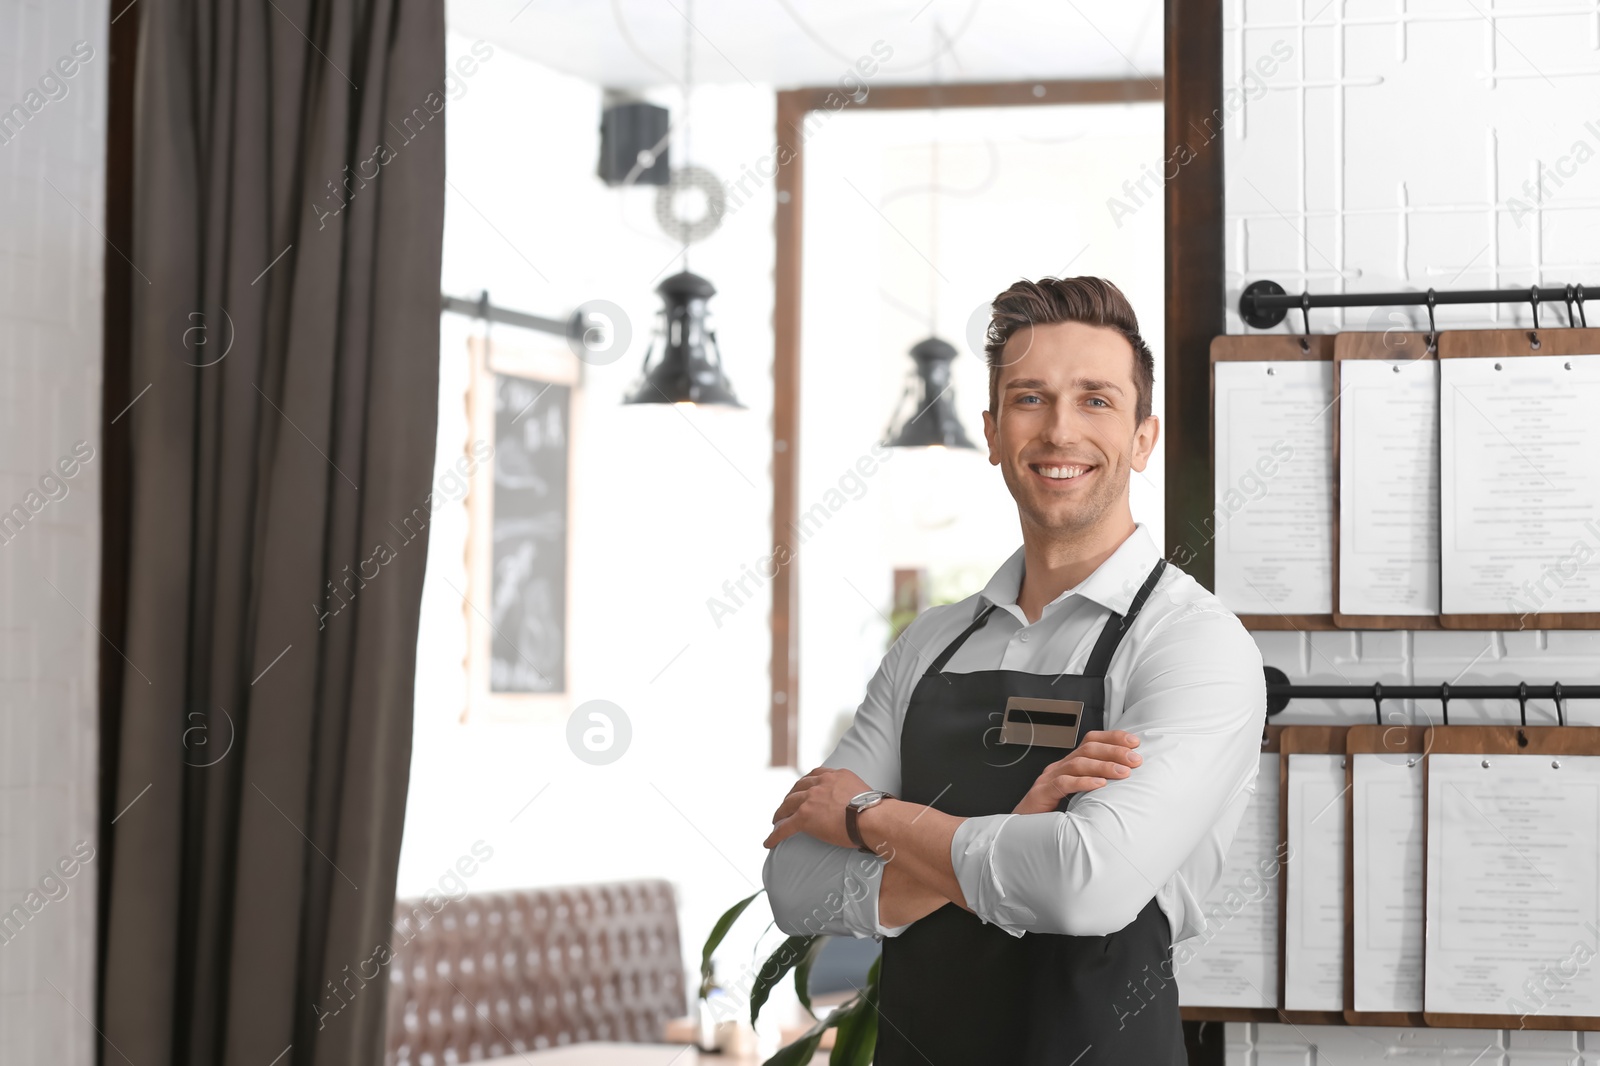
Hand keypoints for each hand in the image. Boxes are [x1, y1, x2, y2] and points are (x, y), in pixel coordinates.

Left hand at [762, 766, 871, 849]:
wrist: (872, 818)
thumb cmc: (876, 812)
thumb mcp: (865, 792)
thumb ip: (855, 794)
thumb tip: (860, 806)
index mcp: (836, 776)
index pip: (815, 775)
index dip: (806, 783)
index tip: (802, 788)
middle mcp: (821, 783)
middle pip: (798, 787)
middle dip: (790, 796)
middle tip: (787, 805)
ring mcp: (811, 799)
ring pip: (788, 804)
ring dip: (781, 812)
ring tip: (776, 820)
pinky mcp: (804, 816)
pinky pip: (785, 827)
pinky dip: (775, 835)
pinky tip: (768, 843)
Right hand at [1012, 730, 1141, 814]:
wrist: (1021, 828)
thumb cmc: (1052, 813)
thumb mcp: (1078, 796)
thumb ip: (1095, 785)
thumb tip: (1126, 782)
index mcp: (1068, 764)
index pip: (1090, 741)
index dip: (1112, 738)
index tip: (1134, 742)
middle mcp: (1059, 767)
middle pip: (1087, 749)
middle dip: (1114, 751)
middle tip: (1135, 759)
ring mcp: (1049, 778)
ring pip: (1078, 763)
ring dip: (1103, 766)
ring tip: (1123, 772)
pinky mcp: (1042, 793)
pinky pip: (1063, 783)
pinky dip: (1083, 782)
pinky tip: (1099, 784)